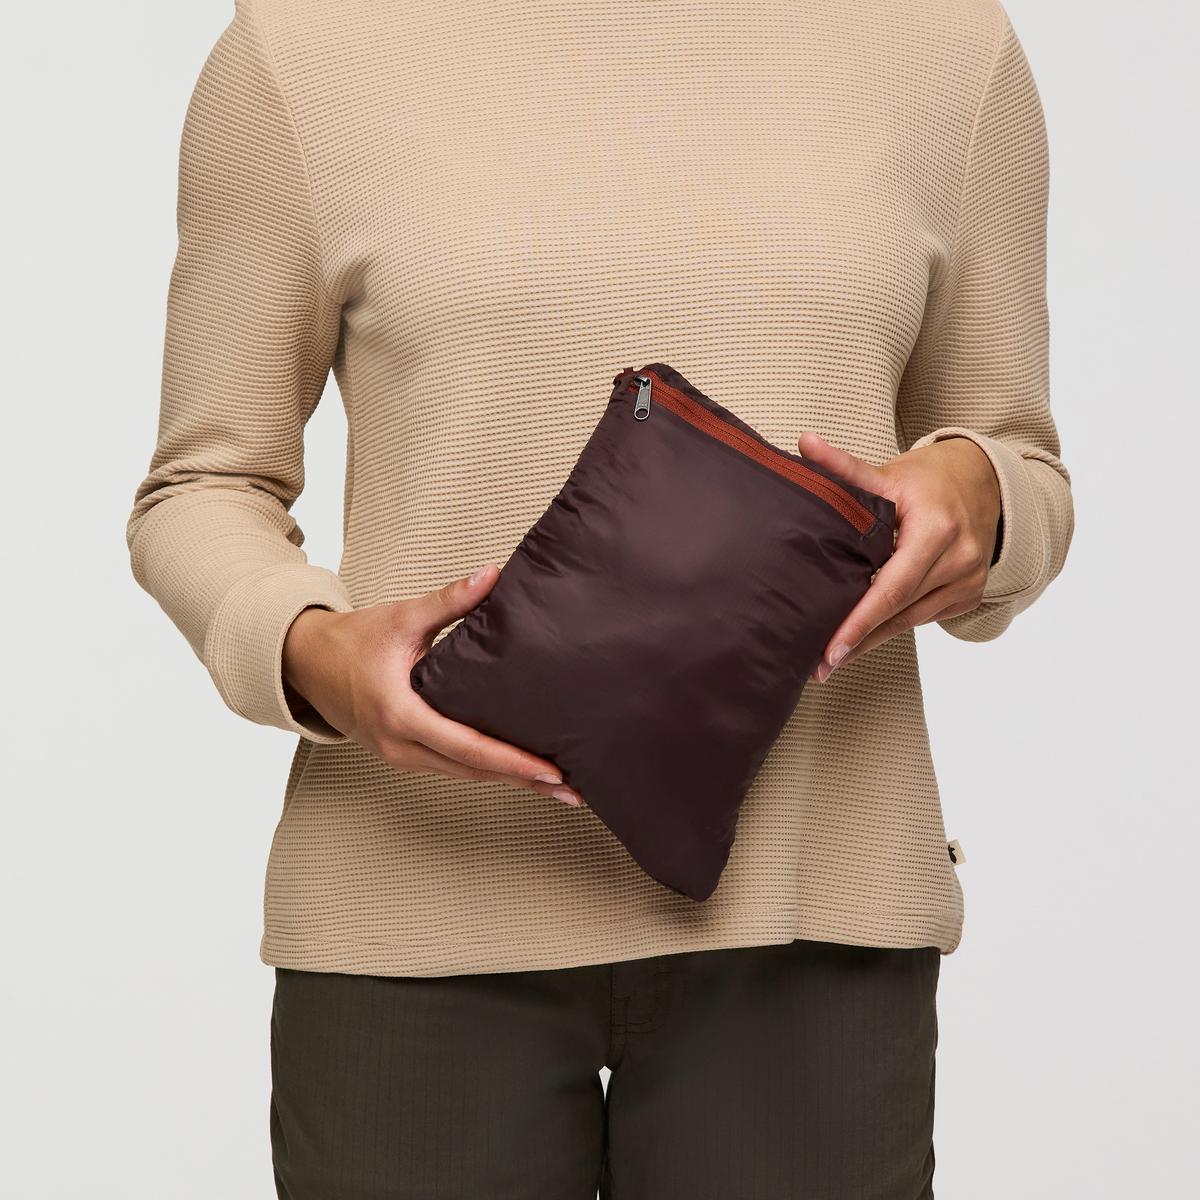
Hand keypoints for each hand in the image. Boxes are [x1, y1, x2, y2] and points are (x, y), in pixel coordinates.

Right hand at [281, 565, 582, 805]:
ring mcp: (400, 755)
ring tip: (556, 786)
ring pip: (464, 775)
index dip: (511, 761)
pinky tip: (518, 771)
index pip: (467, 746)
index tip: (550, 770)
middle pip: (473, 771)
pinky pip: (452, 768)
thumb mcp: (403, 617)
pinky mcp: (403, 755)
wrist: (307, 664)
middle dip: (525, 782)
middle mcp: (400, 744)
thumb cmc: (353, 641)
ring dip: (510, 781)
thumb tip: (492, 575)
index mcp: (400, 713)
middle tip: (572, 790)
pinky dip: (487, 770)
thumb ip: (450, 600)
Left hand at [798, 433, 1001, 680]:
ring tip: (831, 659)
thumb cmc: (929, 480)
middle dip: (858, 640)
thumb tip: (805, 442)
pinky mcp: (968, 594)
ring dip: (871, 640)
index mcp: (937, 530)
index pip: (893, 586)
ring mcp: (968, 581)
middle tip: (818, 665)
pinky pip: (922, 617)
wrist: (984, 482)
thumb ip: (846, 468)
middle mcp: (960, 559)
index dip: (861, 620)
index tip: (832, 647)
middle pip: (899, 611)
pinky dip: (893, 626)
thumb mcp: (888, 473)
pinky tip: (863, 638)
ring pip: (910, 621)